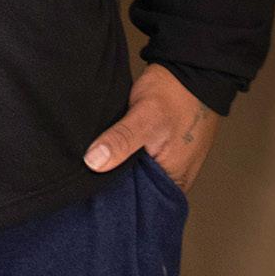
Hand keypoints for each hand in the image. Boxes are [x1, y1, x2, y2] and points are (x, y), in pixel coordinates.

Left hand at [82, 63, 220, 194]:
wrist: (188, 69)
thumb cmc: (174, 95)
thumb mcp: (144, 118)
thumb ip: (121, 141)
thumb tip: (93, 163)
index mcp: (174, 181)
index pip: (141, 206)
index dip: (117, 202)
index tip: (91, 195)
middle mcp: (173, 178)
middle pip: (138, 191)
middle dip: (115, 186)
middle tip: (86, 181)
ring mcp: (168, 162)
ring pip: (137, 174)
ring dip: (119, 169)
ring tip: (93, 167)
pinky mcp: (161, 148)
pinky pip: (140, 160)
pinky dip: (125, 156)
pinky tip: (108, 151)